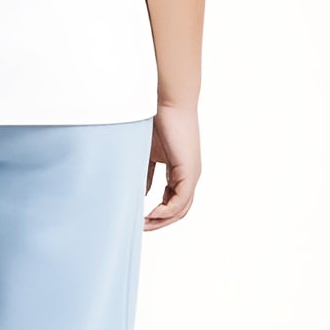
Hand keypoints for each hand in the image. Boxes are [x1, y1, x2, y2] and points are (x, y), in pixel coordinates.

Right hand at [144, 100, 199, 228]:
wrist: (168, 101)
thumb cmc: (156, 119)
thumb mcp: (147, 153)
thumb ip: (145, 173)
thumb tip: (139, 192)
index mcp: (180, 171)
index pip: (172, 200)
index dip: (156, 213)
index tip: (138, 218)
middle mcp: (189, 175)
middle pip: (178, 210)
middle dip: (159, 222)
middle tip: (140, 228)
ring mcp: (191, 175)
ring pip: (181, 209)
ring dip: (161, 220)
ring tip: (143, 225)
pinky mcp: (189, 172)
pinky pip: (180, 201)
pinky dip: (165, 211)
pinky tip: (150, 214)